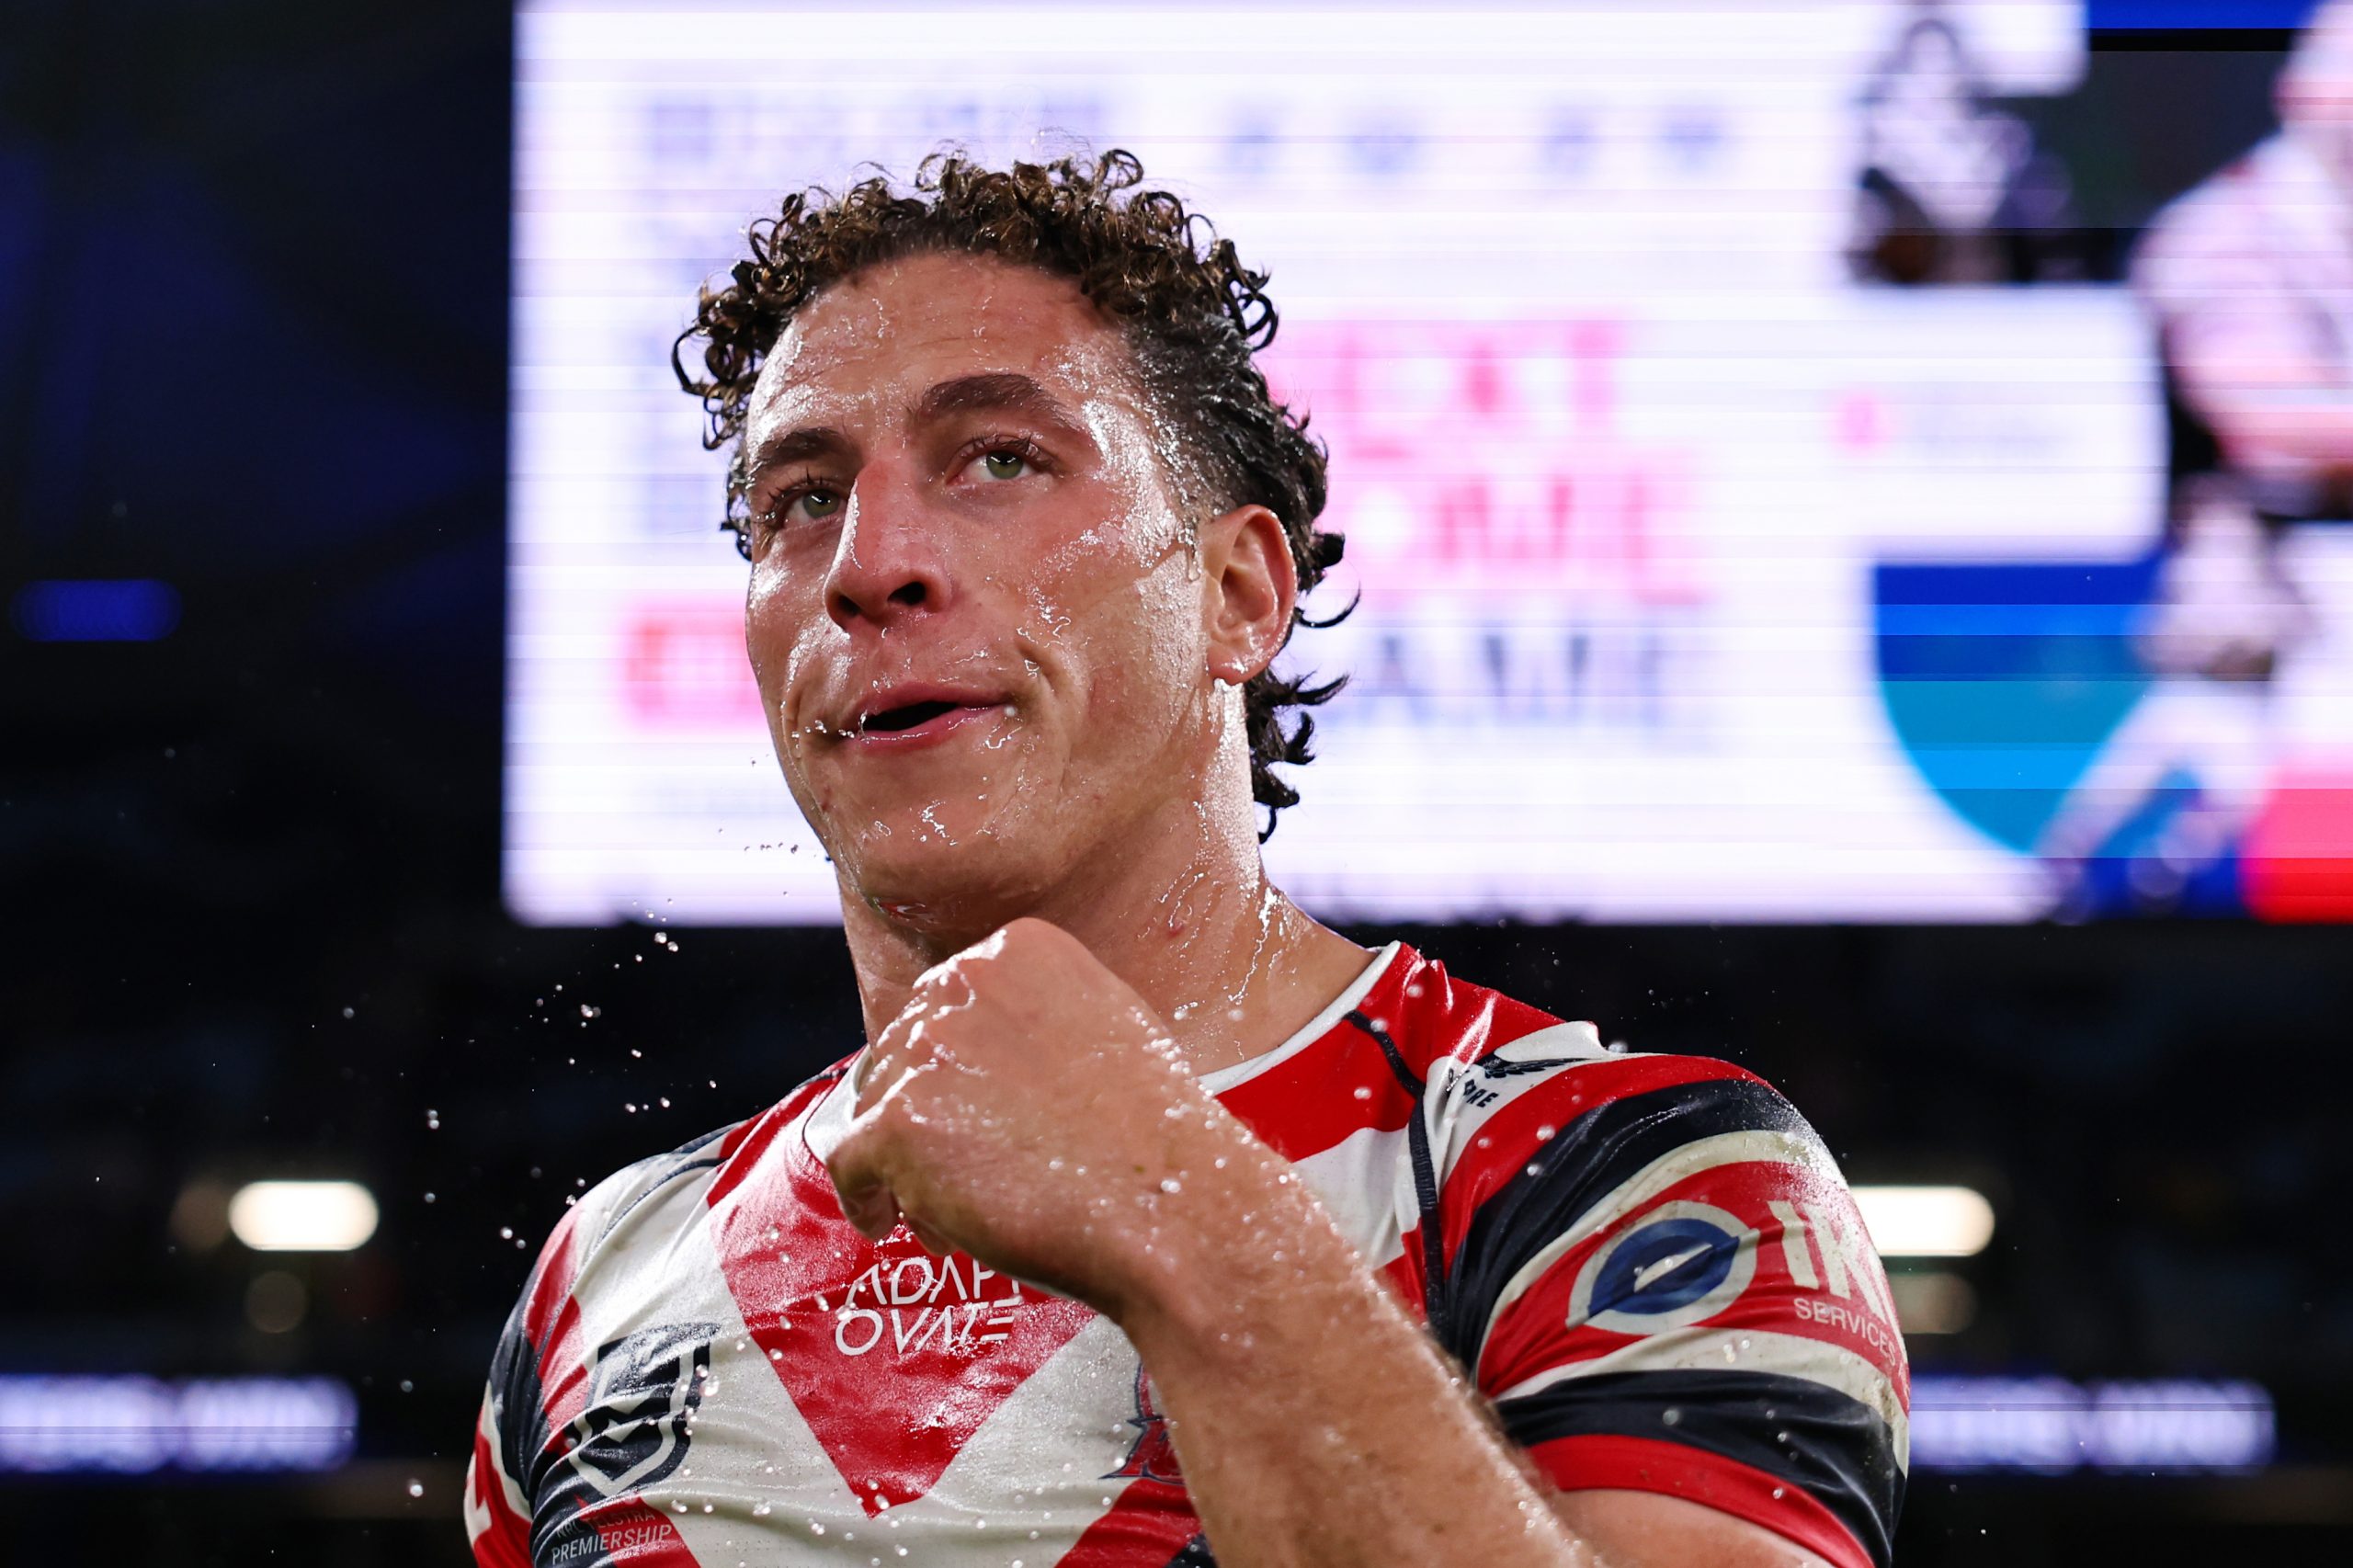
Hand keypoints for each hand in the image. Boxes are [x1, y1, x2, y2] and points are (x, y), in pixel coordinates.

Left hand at [824, 918, 1273, 1319]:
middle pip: (902, 1050)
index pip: (946, 1002)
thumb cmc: (1157, 1136)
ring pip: (876, 1106)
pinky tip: (892, 1220)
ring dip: (905, 1160)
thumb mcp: (1108, 1030)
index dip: (952, 1067)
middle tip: (964, 1167)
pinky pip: (850, 1164)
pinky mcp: (897, 1124)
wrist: (1173, 1205)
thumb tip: (976, 1062)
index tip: (968, 1109)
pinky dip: (867, 1198)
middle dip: (927, 1112)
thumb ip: (1035, 1021)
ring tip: (956, 1206)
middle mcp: (965, 983)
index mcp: (1021, 949)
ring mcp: (927, 1051)